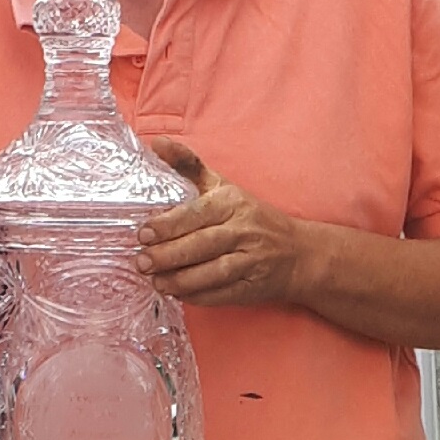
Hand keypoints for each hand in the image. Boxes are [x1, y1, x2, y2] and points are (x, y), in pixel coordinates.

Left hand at [140, 142, 311, 309]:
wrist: (297, 254)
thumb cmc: (251, 217)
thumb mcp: (223, 187)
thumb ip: (188, 165)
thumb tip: (157, 143)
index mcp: (233, 203)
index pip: (197, 214)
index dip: (169, 225)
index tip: (144, 234)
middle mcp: (244, 231)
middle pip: (202, 245)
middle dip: (168, 255)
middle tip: (142, 262)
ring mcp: (251, 261)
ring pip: (212, 272)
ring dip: (180, 280)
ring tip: (156, 281)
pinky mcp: (253, 287)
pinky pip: (221, 294)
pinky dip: (196, 296)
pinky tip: (177, 293)